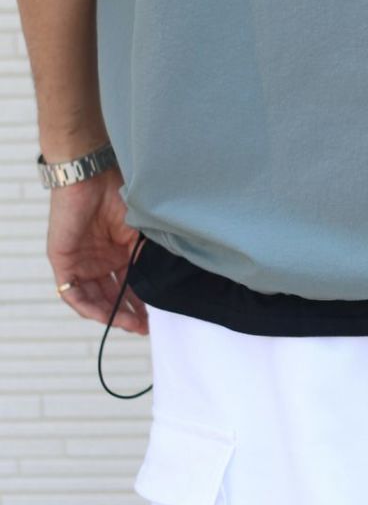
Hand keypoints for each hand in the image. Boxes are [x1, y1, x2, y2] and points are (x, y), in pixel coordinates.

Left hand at [47, 165, 148, 334]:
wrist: (92, 177)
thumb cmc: (120, 197)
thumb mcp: (142, 234)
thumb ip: (148, 260)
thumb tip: (166, 286)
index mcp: (120, 252)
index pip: (131, 285)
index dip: (143, 303)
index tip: (158, 318)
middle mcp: (100, 260)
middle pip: (113, 296)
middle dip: (129, 314)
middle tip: (145, 327)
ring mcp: (81, 262)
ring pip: (94, 299)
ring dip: (111, 315)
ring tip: (130, 324)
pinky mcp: (63, 261)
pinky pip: (73, 293)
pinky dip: (88, 307)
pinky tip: (105, 315)